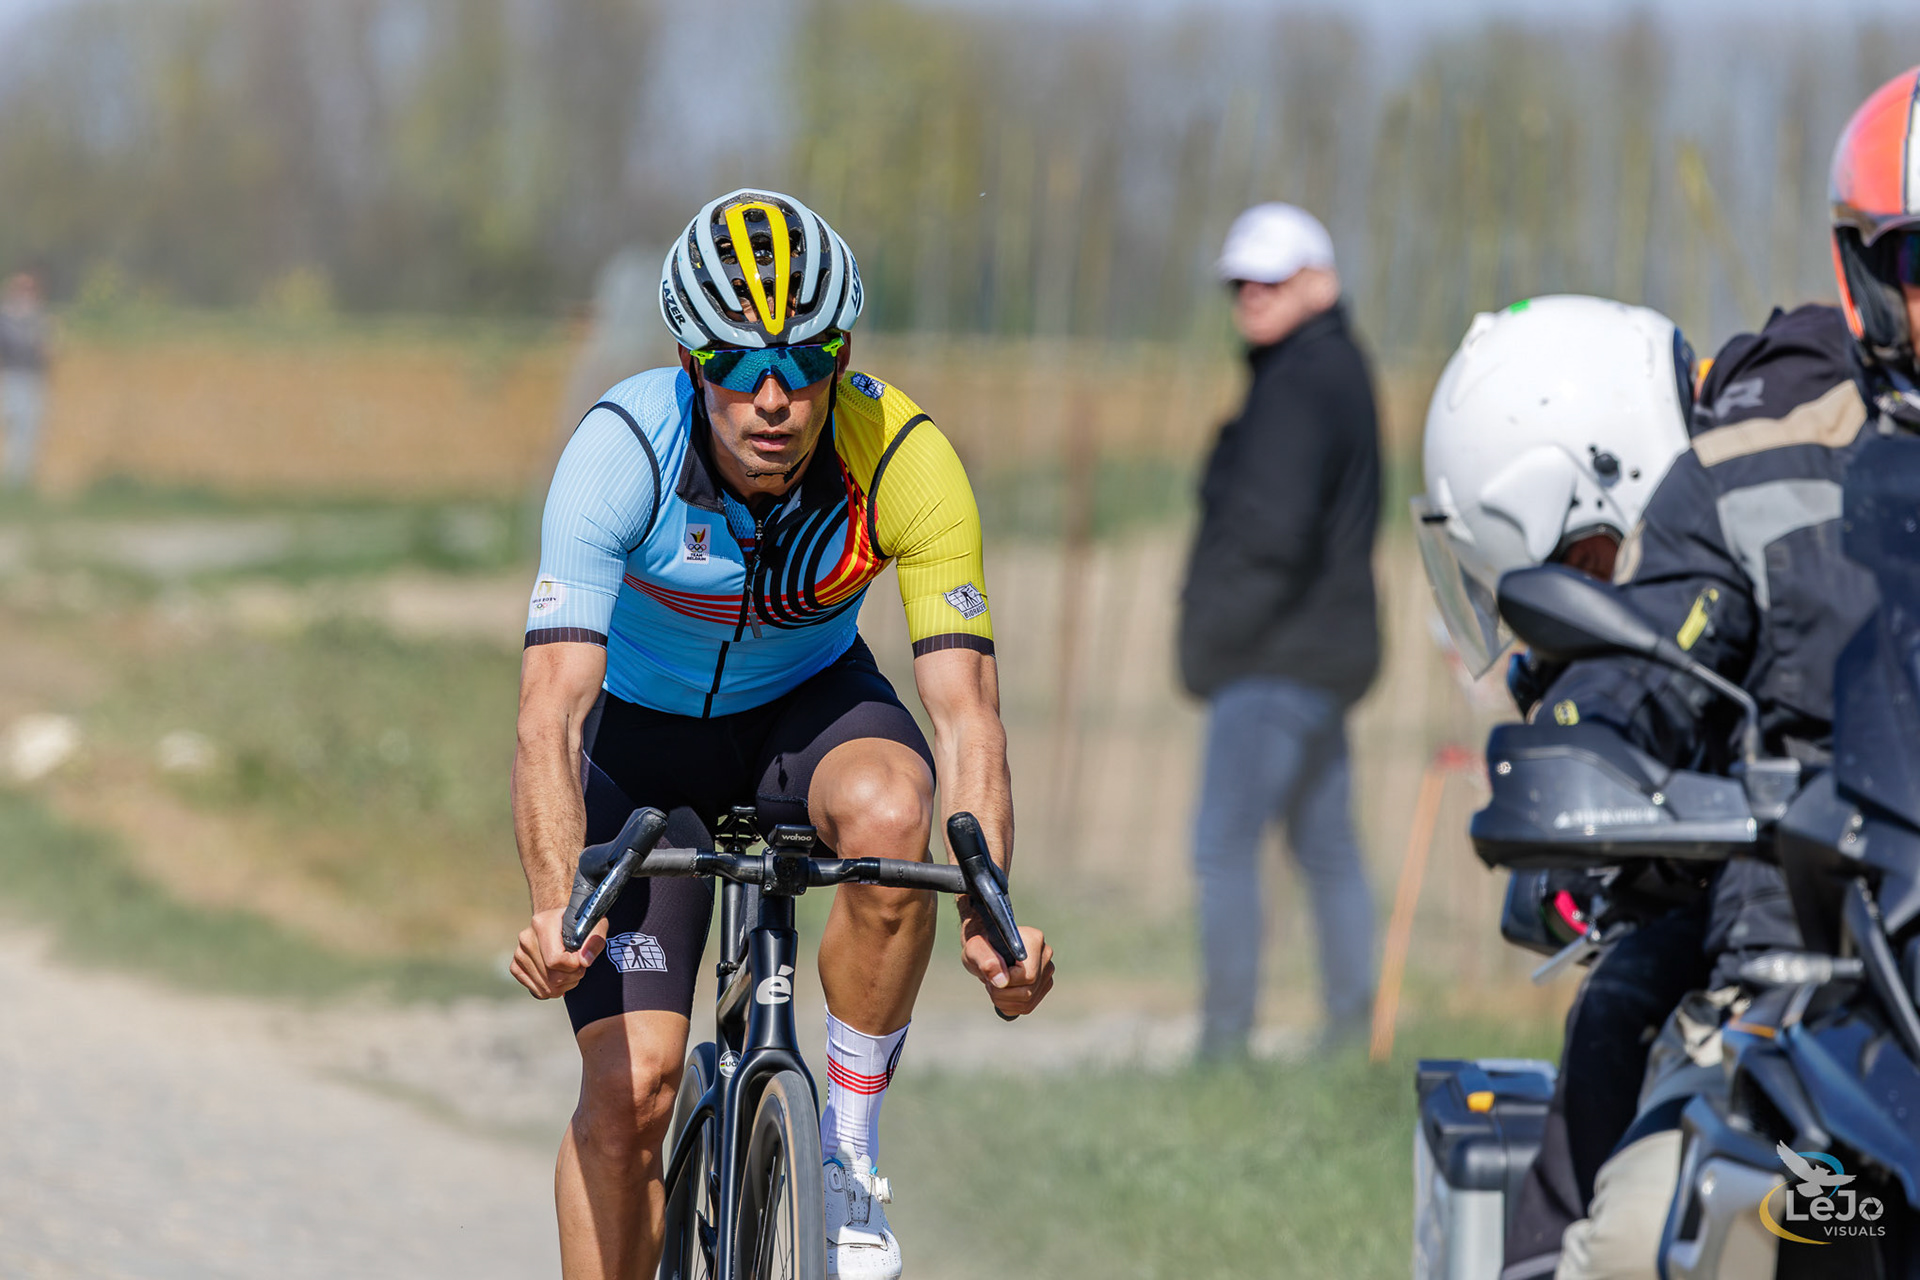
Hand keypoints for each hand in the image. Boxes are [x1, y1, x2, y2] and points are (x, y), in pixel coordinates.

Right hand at [510, 906, 606, 998]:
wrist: (558, 921)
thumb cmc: (578, 923)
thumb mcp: (594, 924)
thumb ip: (595, 940)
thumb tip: (584, 961)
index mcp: (543, 924)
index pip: (556, 959)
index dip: (574, 966)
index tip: (582, 959)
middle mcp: (526, 938)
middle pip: (552, 977)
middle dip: (572, 977)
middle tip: (579, 967)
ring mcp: (519, 953)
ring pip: (545, 987)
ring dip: (564, 985)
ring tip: (570, 971)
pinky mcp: (516, 966)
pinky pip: (537, 991)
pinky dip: (552, 990)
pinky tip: (559, 977)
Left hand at [957, 898, 1053, 1017]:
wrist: (984, 948)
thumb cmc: (980, 945)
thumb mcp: (975, 949)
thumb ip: (986, 961)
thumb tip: (1002, 981)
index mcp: (1034, 940)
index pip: (1028, 976)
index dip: (1006, 982)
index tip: (990, 975)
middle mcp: (1045, 955)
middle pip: (1028, 991)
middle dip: (1001, 993)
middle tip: (988, 981)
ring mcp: (1046, 971)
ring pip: (1027, 1002)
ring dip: (1003, 1000)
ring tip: (994, 984)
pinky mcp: (1043, 985)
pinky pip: (1026, 1007)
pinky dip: (1008, 1005)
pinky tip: (1001, 991)